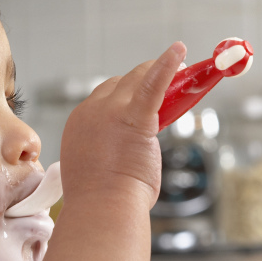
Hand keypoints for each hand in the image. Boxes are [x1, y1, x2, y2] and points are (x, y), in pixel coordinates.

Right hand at [59, 43, 185, 208]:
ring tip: (182, 70)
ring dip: (157, 72)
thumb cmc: (104, 201)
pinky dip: (167, 65)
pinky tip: (180, 51)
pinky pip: (152, 83)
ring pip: (136, 78)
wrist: (105, 209)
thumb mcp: (95, 168)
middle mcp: (91, 112)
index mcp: (79, 124)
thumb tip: (126, 151)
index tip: (139, 103)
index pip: (103, 99)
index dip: (124, 98)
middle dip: (141, 82)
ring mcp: (110, 111)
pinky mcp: (135, 117)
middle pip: (119, 84)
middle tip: (168, 85)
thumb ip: (108, 149)